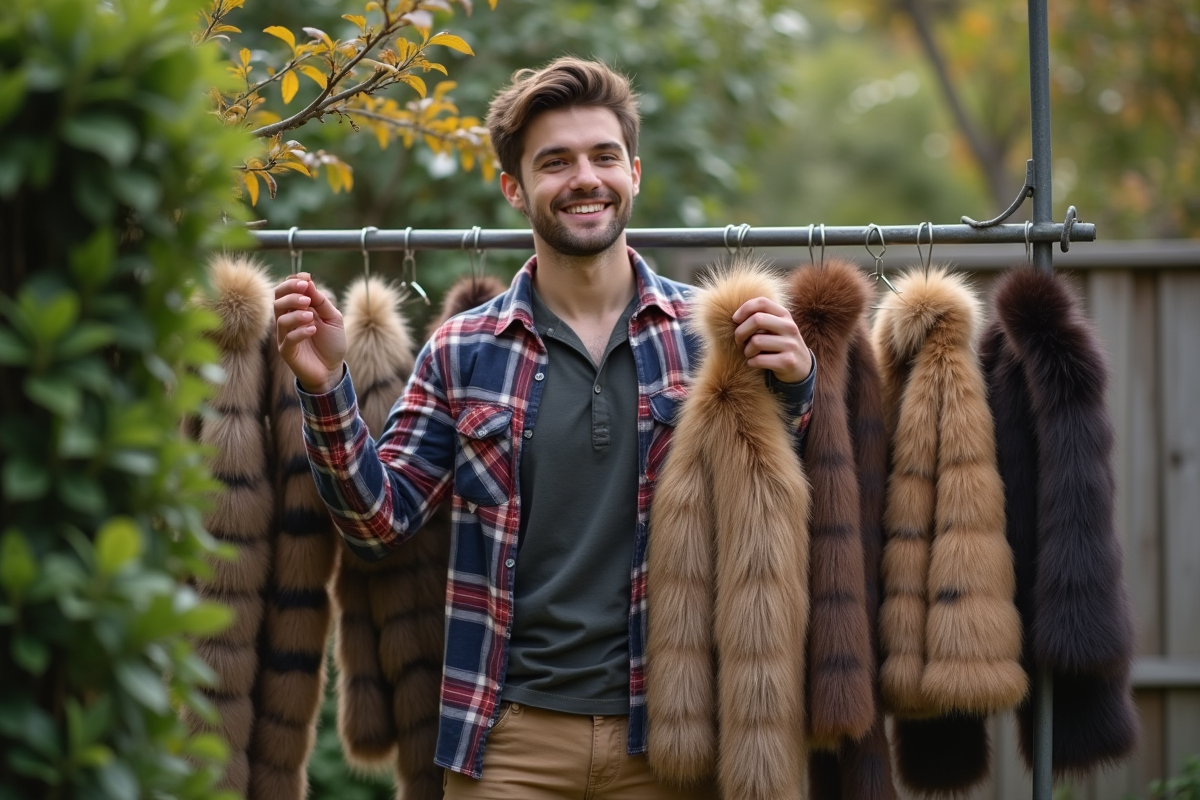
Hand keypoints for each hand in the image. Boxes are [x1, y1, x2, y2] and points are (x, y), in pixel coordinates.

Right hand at [274, 272, 346, 392]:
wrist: (332, 369)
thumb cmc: (332, 342)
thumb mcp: (333, 318)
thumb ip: (321, 301)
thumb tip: (308, 281)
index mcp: (297, 309)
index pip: (285, 290)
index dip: (293, 282)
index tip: (306, 279)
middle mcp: (288, 320)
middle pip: (278, 300)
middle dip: (291, 295)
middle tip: (307, 298)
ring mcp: (285, 336)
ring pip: (280, 319)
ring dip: (296, 314)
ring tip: (311, 317)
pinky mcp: (287, 351)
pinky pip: (287, 338)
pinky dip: (300, 332)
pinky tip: (313, 330)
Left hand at [732, 297, 811, 383]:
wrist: (802, 367)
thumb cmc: (779, 345)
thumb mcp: (776, 327)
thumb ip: (761, 318)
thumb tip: (736, 317)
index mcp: (785, 315)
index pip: (762, 302)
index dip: (744, 309)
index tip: (736, 320)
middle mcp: (789, 327)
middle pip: (757, 319)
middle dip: (741, 331)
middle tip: (739, 341)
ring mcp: (790, 345)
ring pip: (756, 341)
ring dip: (746, 350)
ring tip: (749, 354)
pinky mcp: (787, 362)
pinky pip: (758, 360)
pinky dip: (751, 362)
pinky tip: (754, 363)